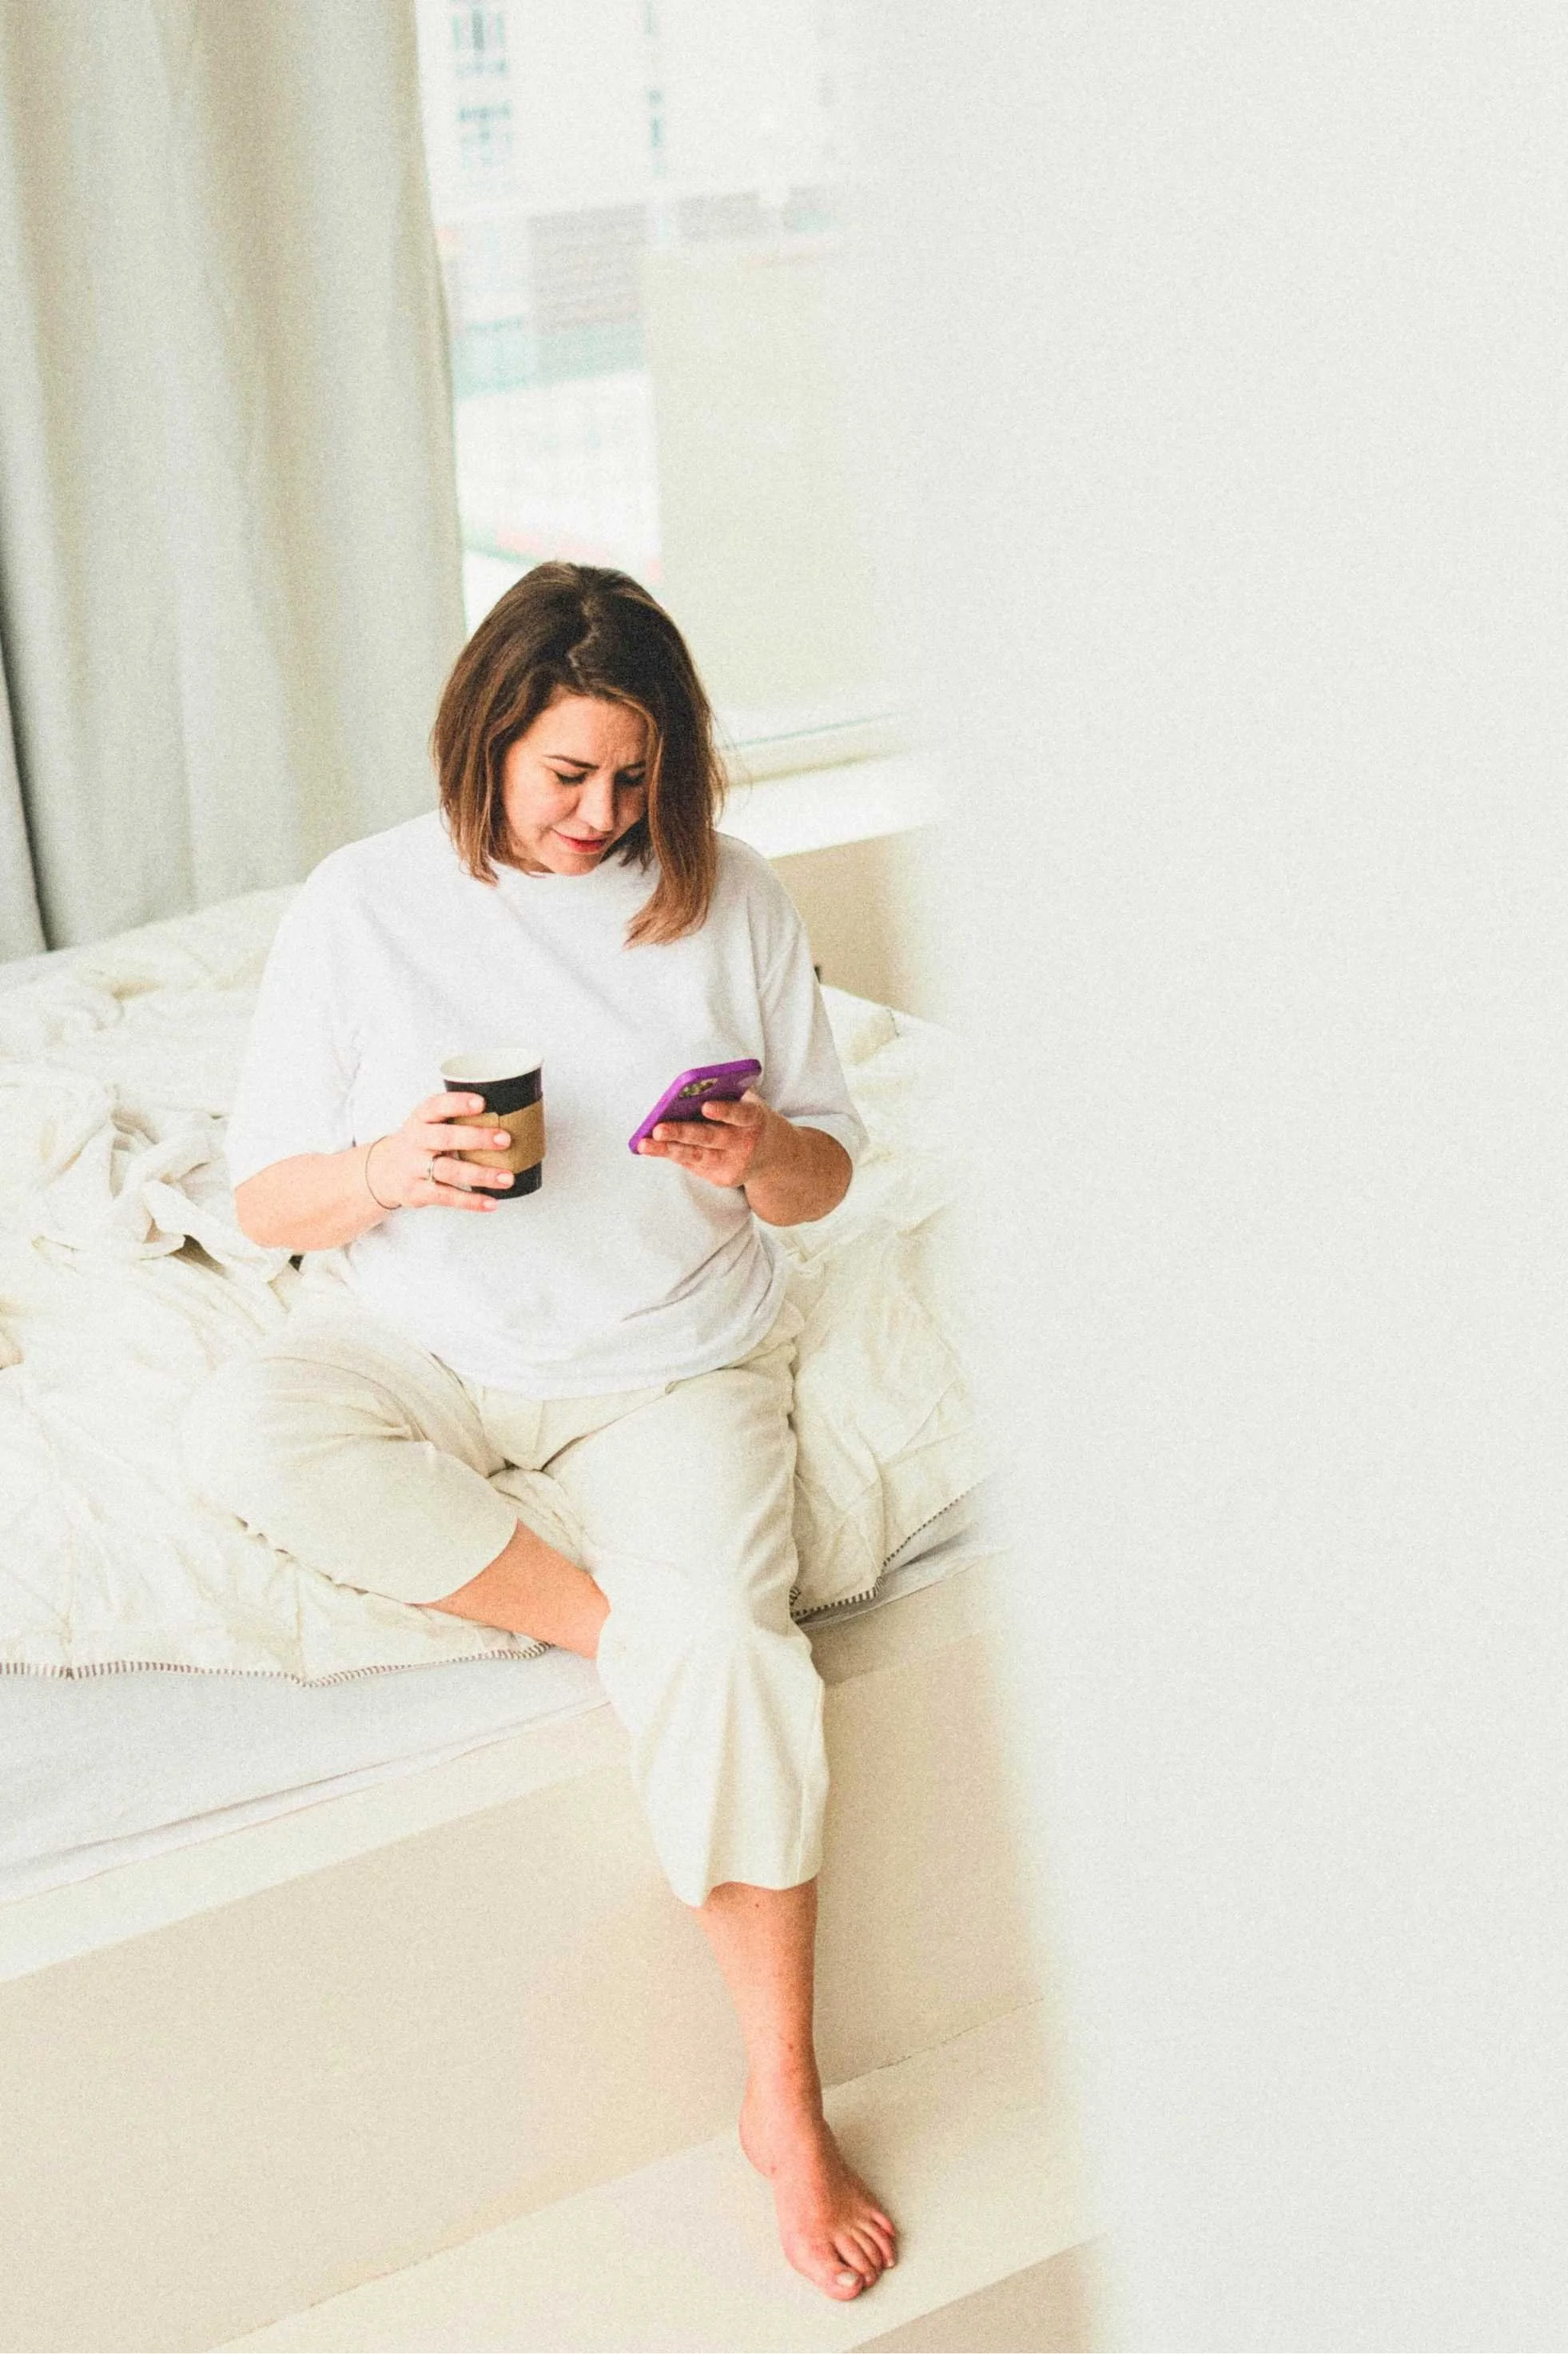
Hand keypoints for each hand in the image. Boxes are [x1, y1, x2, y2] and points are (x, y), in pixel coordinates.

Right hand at [364, 1092, 518, 1212]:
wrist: (384, 1171)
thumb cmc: (421, 1143)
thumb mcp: (429, 1124)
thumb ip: (457, 1120)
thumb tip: (511, 1116)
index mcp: (421, 1118)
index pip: (437, 1106)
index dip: (458, 1103)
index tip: (481, 1102)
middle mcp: (416, 1140)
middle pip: (444, 1138)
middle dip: (476, 1138)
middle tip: (505, 1139)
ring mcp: (415, 1167)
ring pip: (448, 1170)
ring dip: (480, 1174)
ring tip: (507, 1177)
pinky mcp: (417, 1192)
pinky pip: (446, 1197)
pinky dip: (470, 1201)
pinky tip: (491, 1202)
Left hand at [635, 1086, 781, 1189]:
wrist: (773, 1155)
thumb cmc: (749, 1120)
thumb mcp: (748, 1104)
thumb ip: (726, 1096)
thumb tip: (687, 1091)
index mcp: (754, 1119)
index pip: (740, 1114)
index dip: (724, 1111)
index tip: (705, 1106)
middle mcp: (746, 1144)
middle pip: (711, 1138)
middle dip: (683, 1133)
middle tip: (658, 1129)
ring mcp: (734, 1164)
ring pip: (697, 1156)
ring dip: (668, 1149)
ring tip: (645, 1144)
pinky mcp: (723, 1179)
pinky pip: (693, 1164)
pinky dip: (673, 1154)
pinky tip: (653, 1148)